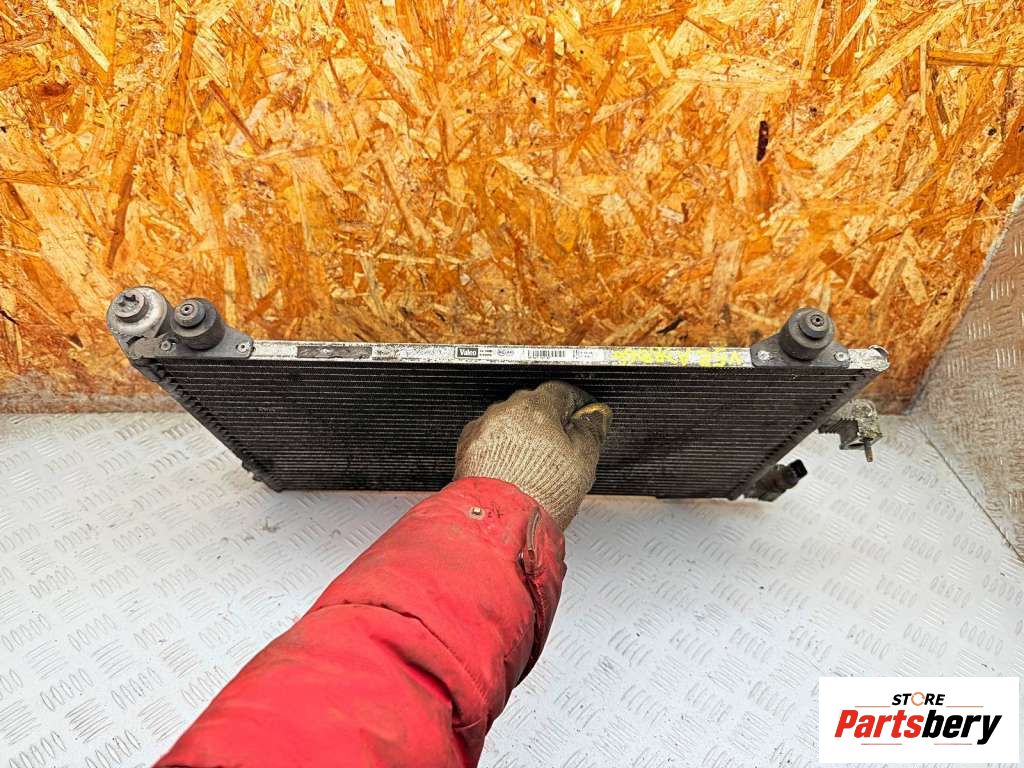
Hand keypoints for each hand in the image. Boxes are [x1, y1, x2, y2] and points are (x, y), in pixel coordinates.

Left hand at [454, 381, 611, 528]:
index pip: (560, 391)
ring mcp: (482, 430)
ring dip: (523, 435)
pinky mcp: (466, 450)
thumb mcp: (583, 460)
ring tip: (536, 464)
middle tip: (562, 445)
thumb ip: (591, 430)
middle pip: (532, 405)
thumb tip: (596, 415)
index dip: (576, 403)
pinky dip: (502, 450)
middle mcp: (504, 412)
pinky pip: (490, 441)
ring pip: (508, 423)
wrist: (499, 525)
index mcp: (534, 407)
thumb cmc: (539, 494)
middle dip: (548, 420)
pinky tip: (513, 470)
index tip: (583, 415)